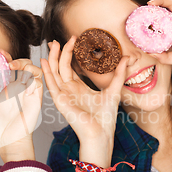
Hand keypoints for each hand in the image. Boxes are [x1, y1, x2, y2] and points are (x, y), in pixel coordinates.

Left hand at [0, 51, 42, 162]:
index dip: (5, 56)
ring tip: (14, 68)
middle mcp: (18, 86)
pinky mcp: (35, 98)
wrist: (7, 140)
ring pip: (33, 69)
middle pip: (23, 63)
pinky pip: (39, 82)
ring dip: (26, 65)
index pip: (8, 65)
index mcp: (6, 85)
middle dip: (16, 59)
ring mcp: (27, 91)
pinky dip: (33, 78)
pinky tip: (24, 82)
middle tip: (6, 61)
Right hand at [41, 39, 128, 166]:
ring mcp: (63, 95)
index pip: (70, 67)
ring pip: (54, 72)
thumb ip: (118, 73)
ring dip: (52, 58)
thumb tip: (126, 57)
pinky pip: (51, 84)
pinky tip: (44, 60)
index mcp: (79, 88)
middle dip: (59, 52)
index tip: (74, 39)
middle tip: (59, 38)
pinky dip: (47, 72)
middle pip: (60, 67)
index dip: (70, 53)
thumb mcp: (114, 90)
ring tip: (53, 44)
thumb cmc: (105, 117)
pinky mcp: (60, 101)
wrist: (101, 133)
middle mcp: (69, 90)